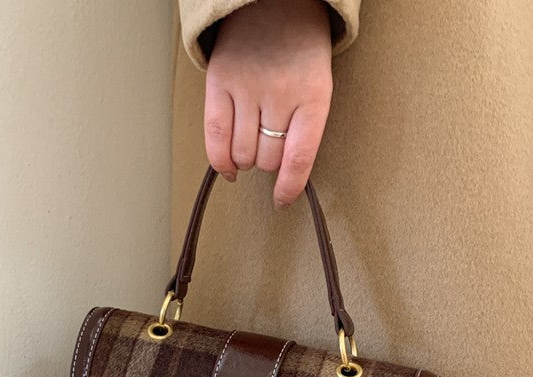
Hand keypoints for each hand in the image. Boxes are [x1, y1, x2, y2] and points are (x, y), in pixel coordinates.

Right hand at [204, 0, 332, 208]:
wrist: (275, 1)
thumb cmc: (300, 49)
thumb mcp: (317, 85)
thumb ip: (304, 128)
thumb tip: (286, 179)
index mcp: (312, 96)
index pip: (298, 158)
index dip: (289, 188)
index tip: (281, 201)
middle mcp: (279, 93)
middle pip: (268, 159)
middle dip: (269, 163)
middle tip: (270, 146)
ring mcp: (246, 87)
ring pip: (243, 154)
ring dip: (246, 160)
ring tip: (251, 143)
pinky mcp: (219, 83)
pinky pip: (215, 138)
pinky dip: (221, 161)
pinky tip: (228, 168)